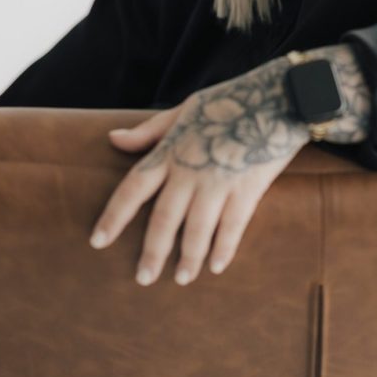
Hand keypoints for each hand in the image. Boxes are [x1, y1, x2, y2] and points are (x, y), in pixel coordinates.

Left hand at [88, 59, 309, 286]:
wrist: (279, 97)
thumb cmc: (229, 102)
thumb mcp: (184, 109)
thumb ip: (149, 131)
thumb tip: (113, 139)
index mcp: (171, 150)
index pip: (134, 187)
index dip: (114, 216)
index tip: (98, 241)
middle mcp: (191, 169)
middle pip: (164, 218)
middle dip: (153, 252)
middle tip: (143, 279)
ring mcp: (220, 181)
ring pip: (197, 229)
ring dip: (188, 258)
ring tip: (182, 278)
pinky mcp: (249, 189)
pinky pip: (233, 226)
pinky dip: (224, 248)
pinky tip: (216, 267)